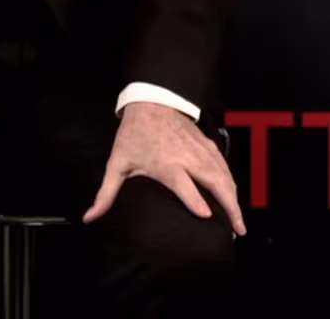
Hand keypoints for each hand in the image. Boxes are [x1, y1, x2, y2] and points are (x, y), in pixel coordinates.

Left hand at [83, 102, 245, 235]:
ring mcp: (201, 151)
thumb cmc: (134, 135)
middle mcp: (188, 158)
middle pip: (215, 182)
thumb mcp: (117, 164)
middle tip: (238, 228)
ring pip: (224, 175)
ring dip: (234, 197)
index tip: (207, 215)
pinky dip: (232, 182)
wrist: (151, 102)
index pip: (184, 185)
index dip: (195, 200)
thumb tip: (90, 218)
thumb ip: (106, 194)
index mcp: (166, 165)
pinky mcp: (208, 145)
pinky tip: (234, 195)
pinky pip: (224, 166)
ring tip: (239, 220)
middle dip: (229, 206)